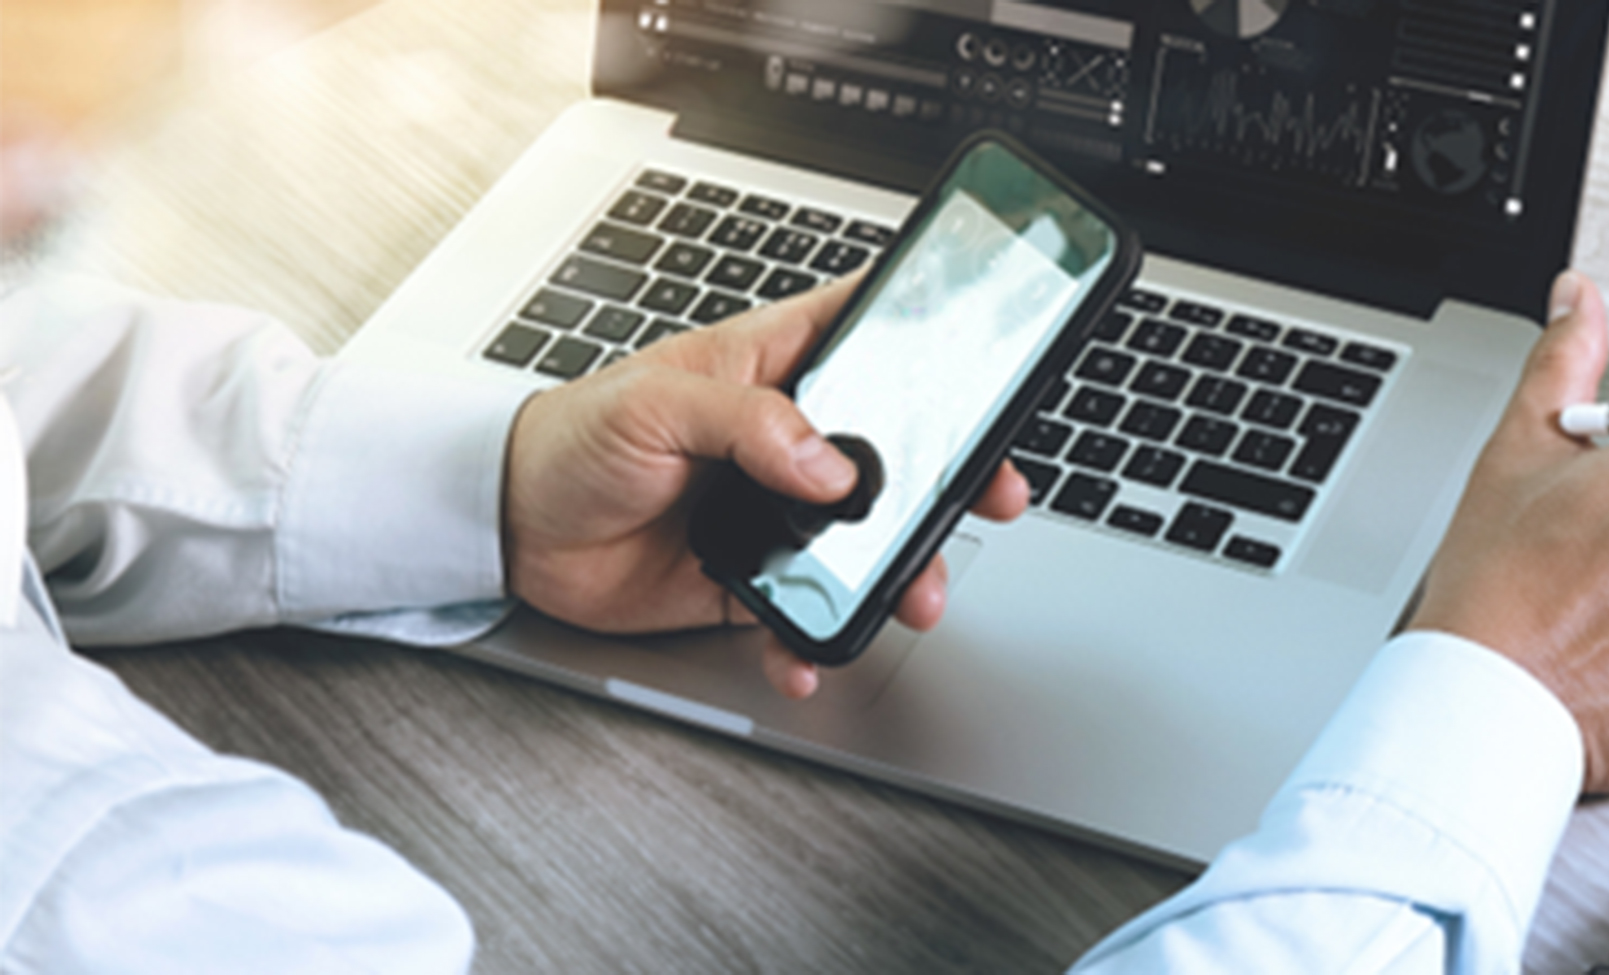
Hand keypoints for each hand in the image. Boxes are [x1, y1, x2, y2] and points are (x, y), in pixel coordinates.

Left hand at [502, 276, 1030, 698]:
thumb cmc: (568, 438)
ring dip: (900, 572)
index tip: (990, 363)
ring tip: (914, 597)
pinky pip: (803, 613)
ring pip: (867, 540)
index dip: (934, 337)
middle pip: (897, 449)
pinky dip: (813, 641)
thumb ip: (750, 423)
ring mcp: (777, 510)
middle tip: (992, 496)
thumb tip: (831, 465)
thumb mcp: (654, 403)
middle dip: (953, 477)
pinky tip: (808, 653)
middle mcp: (787, 438)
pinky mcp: (752, 578)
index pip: (870, 331)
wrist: (505, 528)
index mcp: (771, 366)